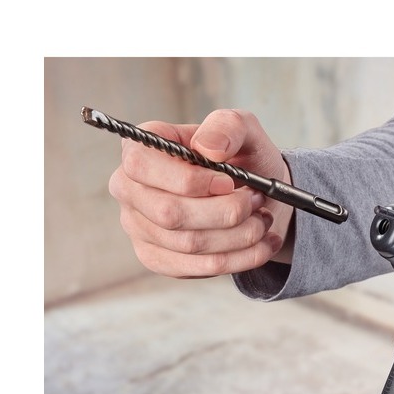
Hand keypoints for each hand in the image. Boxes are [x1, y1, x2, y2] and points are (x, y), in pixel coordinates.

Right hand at [108, 109, 293, 277]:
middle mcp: (130, 189)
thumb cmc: (239, 157)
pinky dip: (241, 258)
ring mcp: (140, 227)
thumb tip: (208, 148)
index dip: (188, 179)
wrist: (254, 194)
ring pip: (189, 244)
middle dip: (225, 211)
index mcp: (140, 149)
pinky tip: (262, 243)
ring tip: (263, 219)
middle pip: (169, 213)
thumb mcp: (243, 129)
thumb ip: (227, 126)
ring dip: (239, 234)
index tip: (228, 182)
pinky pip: (198, 267)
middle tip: (256, 200)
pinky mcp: (159, 259)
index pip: (142, 166)